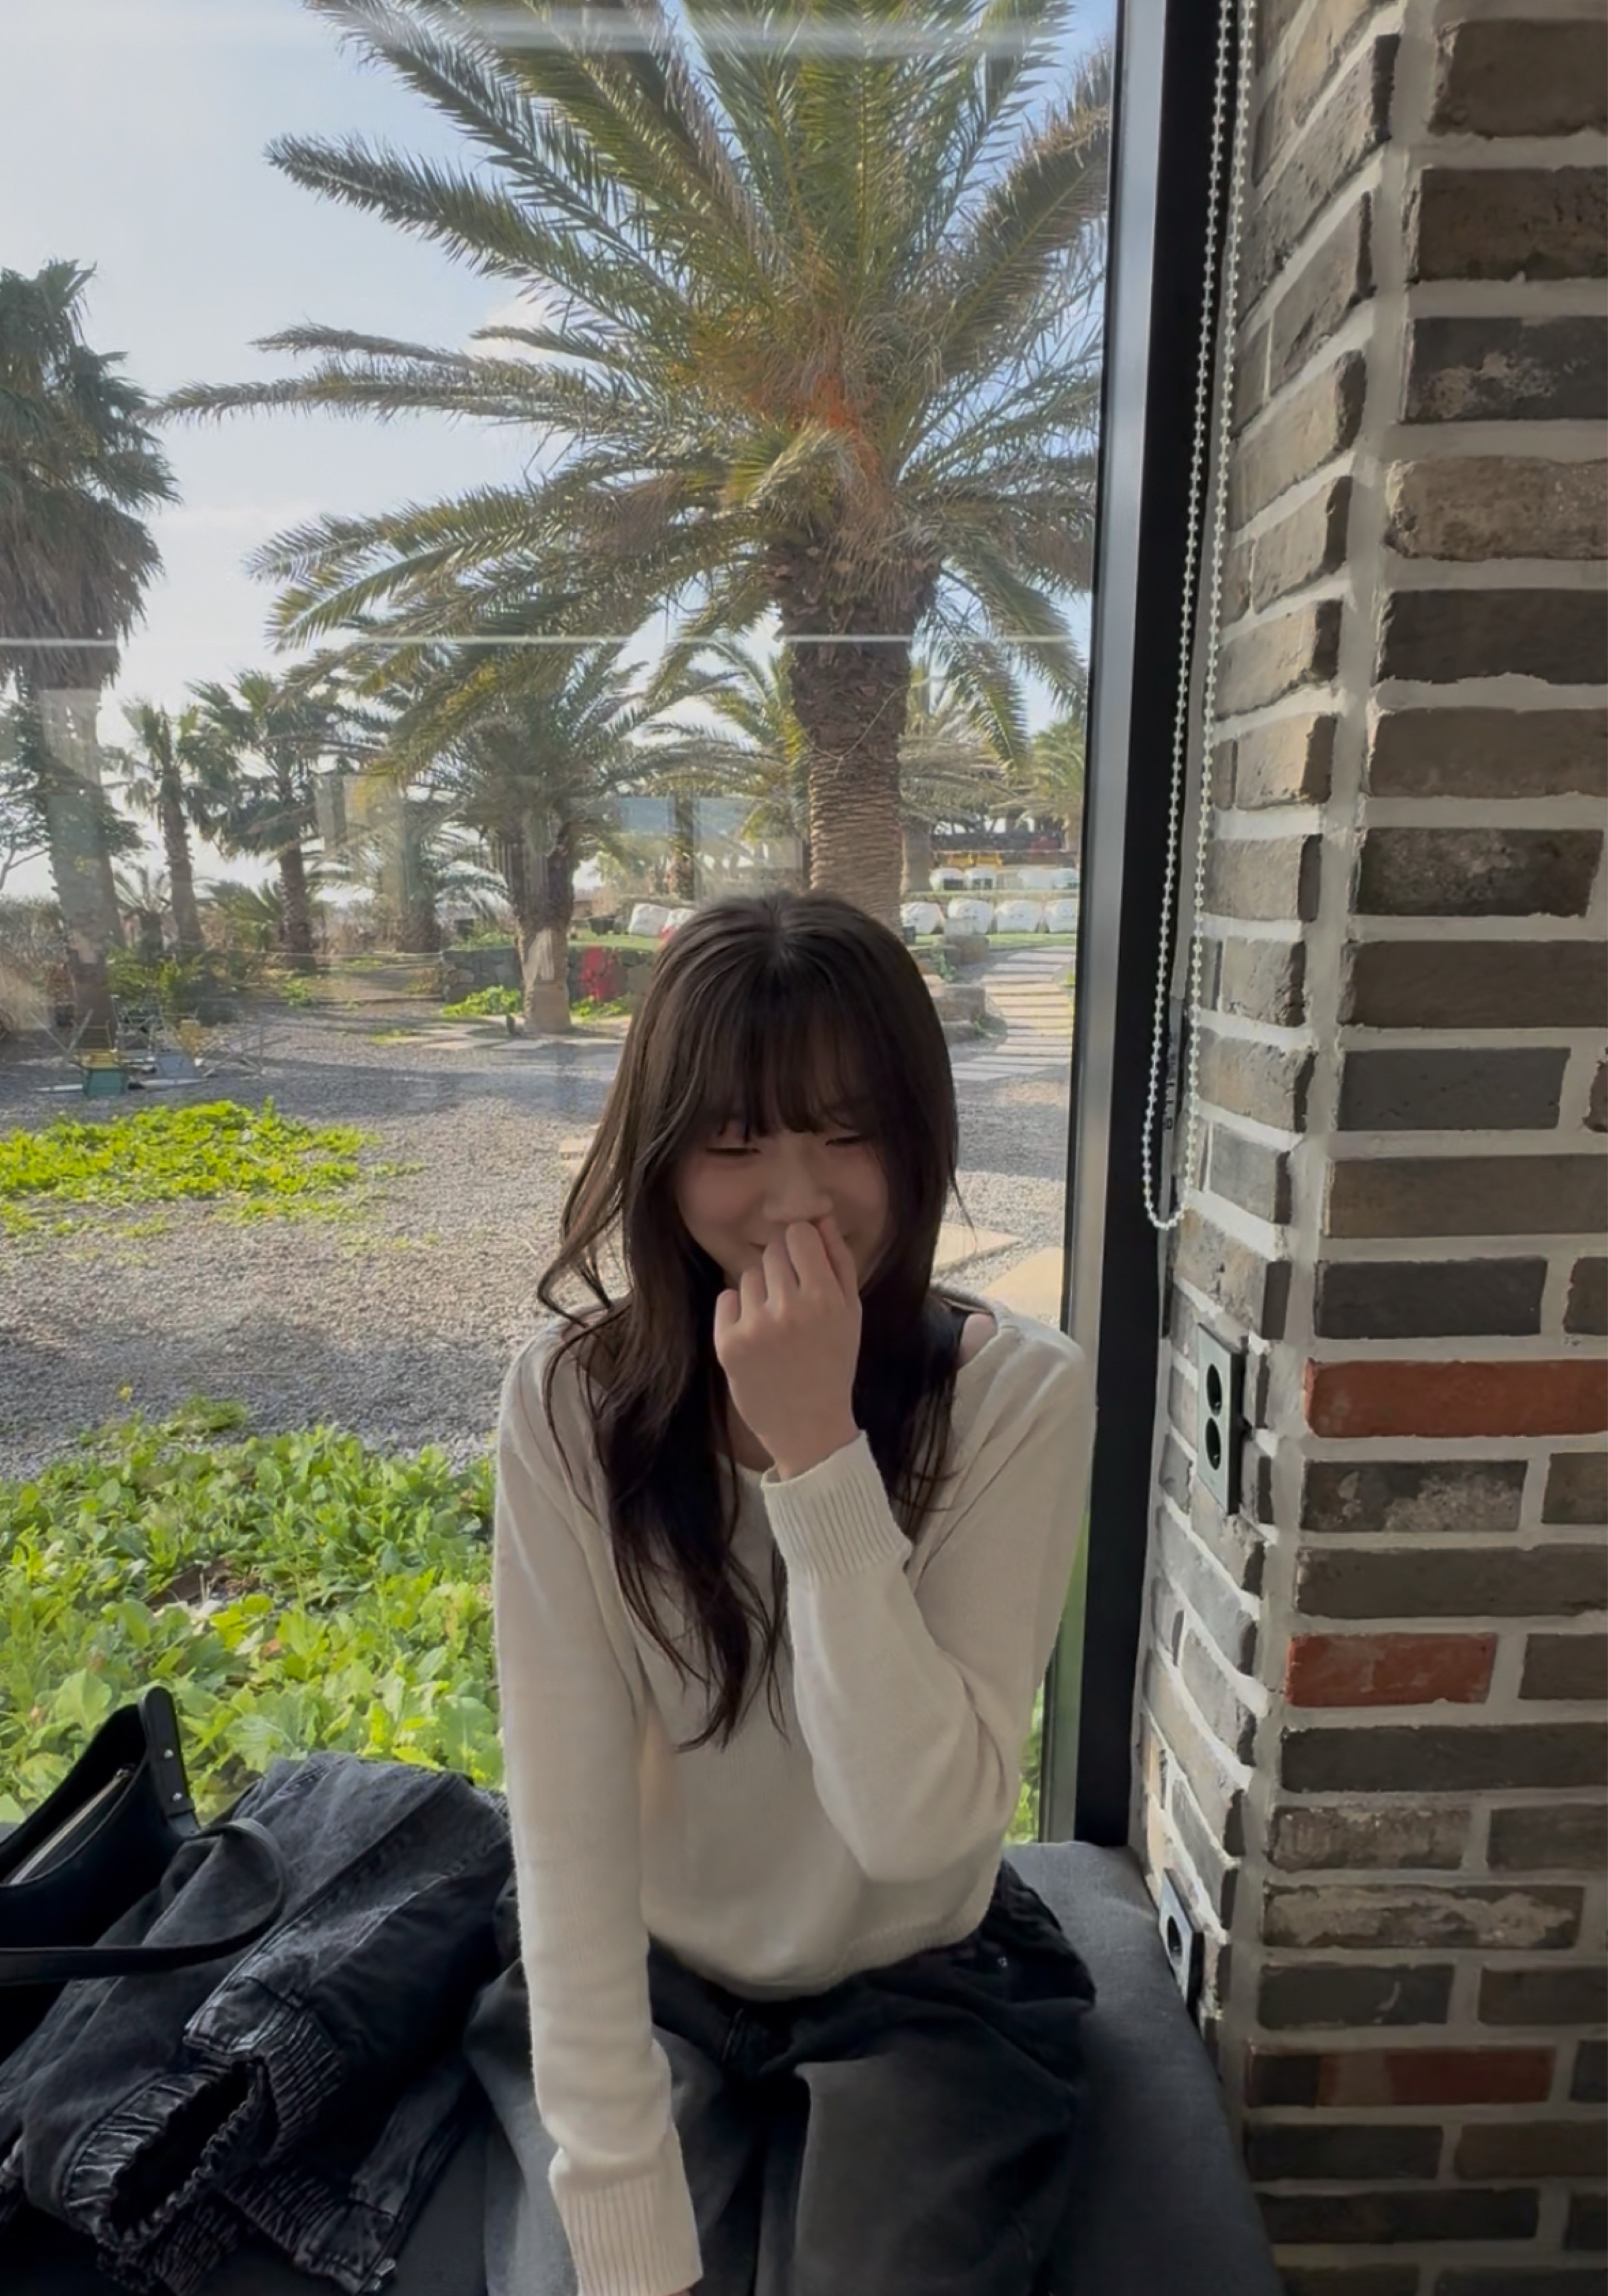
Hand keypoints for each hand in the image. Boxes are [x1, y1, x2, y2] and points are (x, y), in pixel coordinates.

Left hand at [713, 1216, 860, 1478]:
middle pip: (772, 1252)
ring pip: (749, 1276)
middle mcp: (789, 1309)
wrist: (809, 1428)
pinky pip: (727, 1298)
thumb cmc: (833, 1365)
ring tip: (775, 1327)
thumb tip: (821, 1216)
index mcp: (825, 1299)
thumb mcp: (850, 1313)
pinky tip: (755, 1338)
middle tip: (792, 1303)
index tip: (805, 1267)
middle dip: (782, 1271)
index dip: (801, 1247)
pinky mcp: (728, 1343)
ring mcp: (755, 1327)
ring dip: (760, 1293)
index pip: (799, 1235)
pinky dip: (738, 1313)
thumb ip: (839, 1261)